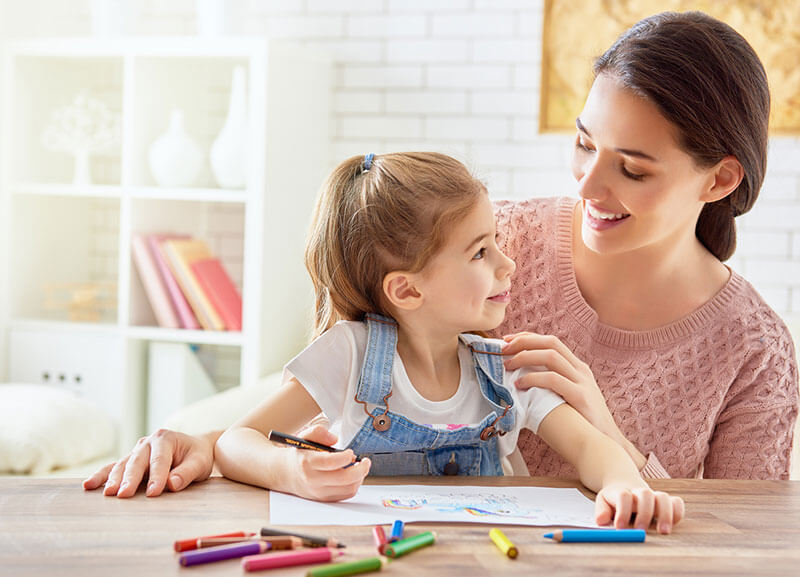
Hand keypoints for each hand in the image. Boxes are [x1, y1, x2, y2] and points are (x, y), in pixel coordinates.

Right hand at [82, 429, 216, 497]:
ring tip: (107, 494)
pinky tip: (88, 485)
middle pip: (137, 461)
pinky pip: (113, 468)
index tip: (154, 492)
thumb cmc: (197, 456)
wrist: (194, 449)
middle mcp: (148, 442)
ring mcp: (136, 451)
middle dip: (130, 478)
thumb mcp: (200, 463)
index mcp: (166, 438)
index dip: (157, 476)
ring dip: (113, 479)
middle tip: (124, 495)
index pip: (160, 460)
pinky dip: (101, 476)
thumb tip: (172, 484)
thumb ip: (187, 473)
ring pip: (122, 465)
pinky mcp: (129, 460)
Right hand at [285, 425, 370, 501]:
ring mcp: (319, 492)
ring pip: (348, 489)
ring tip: (359, 467)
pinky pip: (346, 495)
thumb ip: (319, 432)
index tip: (350, 452)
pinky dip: (354, 485)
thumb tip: (334, 439)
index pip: (331, 462)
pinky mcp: (324, 499)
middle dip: (360, 469)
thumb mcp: (305, 437)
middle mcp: (313, 480)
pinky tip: (354, 476)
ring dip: (359, 477)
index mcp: (307, 462)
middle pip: (344, 479)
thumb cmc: (300, 454)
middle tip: (365, 461)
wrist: (286, 473)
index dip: (346, 457)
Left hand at [501, 332, 645, 467]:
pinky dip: (533, 378)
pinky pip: (553, 380)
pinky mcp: (581, 397)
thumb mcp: (565, 397)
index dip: (528, 337)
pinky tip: (519, 385)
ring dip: (525, 357)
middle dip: (523, 342)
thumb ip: (549, 385)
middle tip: (502, 349)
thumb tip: (518, 379)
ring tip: (507, 365)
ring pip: (551, 356)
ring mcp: (582, 382)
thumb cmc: (579, 422)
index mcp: (577, 367)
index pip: (551, 341)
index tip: (507, 340)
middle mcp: (580, 370)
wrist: (605, 445)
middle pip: (551, 343)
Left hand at [595, 484, 684, 533]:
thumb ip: (601, 511)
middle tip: (641, 531)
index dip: (622, 511)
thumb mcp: (603, 502)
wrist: (624, 484)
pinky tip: (674, 523)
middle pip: (645, 494)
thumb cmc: (614, 499)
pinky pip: (677, 502)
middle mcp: (640, 493)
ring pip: (663, 497)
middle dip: (644, 513)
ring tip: (663, 532)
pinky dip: (678, 511)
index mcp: (622, 492)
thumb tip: (601, 521)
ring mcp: (654, 496)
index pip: (623, 496)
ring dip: (665, 514)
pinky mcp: (666, 502)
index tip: (619, 527)